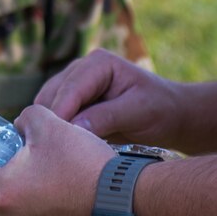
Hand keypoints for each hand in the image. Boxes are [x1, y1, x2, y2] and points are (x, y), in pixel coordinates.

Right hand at [36, 48, 184, 148]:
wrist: (170, 117)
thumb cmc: (160, 110)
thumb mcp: (138, 112)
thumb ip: (106, 117)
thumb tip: (73, 128)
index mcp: (98, 63)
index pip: (70, 89)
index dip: (60, 114)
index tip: (53, 140)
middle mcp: (81, 70)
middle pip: (51, 96)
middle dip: (51, 121)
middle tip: (51, 151)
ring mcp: (74, 86)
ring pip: (46, 107)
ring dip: (50, 127)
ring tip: (55, 152)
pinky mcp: (73, 104)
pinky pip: (54, 117)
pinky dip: (55, 131)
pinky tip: (61, 149)